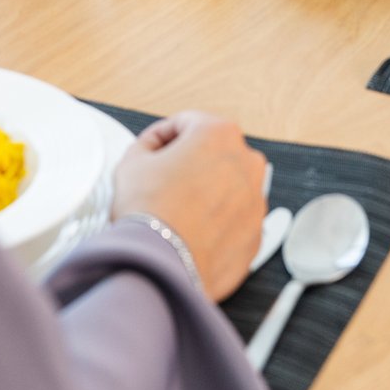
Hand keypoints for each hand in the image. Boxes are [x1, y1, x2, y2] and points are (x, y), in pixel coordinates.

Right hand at [110, 111, 267, 300]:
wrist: (162, 265)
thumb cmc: (150, 212)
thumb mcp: (132, 162)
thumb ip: (148, 145)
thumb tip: (153, 149)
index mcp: (220, 134)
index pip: (186, 123)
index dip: (161, 137)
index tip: (150, 152)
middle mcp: (247, 163)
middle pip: (212, 153)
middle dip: (188, 164)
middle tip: (161, 182)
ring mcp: (256, 200)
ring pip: (226, 186)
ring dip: (204, 192)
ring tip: (175, 210)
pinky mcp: (256, 233)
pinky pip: (233, 218)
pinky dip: (216, 221)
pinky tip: (190, 230)